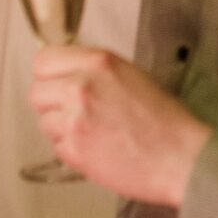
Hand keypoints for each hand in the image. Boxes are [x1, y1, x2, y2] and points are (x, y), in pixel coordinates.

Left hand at [29, 46, 211, 205]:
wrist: (181, 157)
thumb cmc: (166, 121)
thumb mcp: (132, 75)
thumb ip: (95, 71)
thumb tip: (68, 74)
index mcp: (98, 62)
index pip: (44, 60)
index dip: (50, 74)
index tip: (56, 82)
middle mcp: (81, 86)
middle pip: (36, 91)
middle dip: (51, 103)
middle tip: (74, 112)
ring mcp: (74, 119)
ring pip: (44, 121)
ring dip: (61, 128)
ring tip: (93, 132)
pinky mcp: (74, 149)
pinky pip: (57, 147)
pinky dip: (72, 150)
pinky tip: (97, 148)